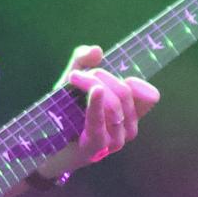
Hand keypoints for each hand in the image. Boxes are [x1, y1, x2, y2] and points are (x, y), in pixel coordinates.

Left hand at [53, 44, 160, 174]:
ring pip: (114, 103)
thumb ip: (83, 61)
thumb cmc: (66, 112)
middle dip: (102, 75)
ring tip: (73, 78)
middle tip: (76, 74)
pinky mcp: (97, 146)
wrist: (48, 145)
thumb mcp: (75, 81)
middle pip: (125, 92)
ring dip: (92, 84)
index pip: (150, 96)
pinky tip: (96, 90)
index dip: (136, 83)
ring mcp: (115, 141)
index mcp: (130, 114)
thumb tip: (97, 50)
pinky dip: (97, 104)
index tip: (111, 77)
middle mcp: (128, 129)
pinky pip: (100, 120)